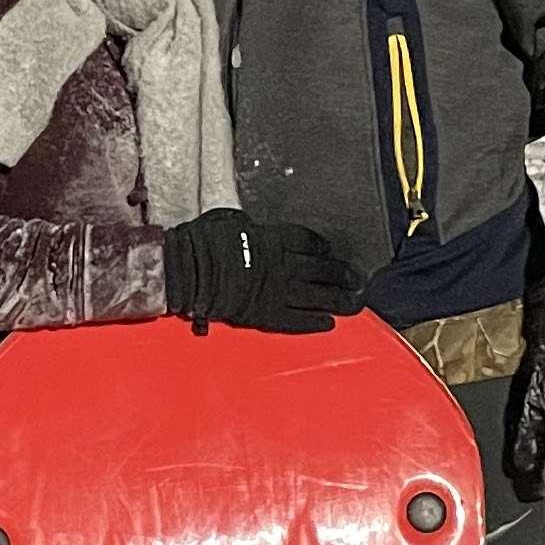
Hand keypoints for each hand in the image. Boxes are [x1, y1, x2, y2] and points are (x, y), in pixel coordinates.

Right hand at [159, 210, 365, 334]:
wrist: (186, 271)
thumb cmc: (200, 243)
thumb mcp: (227, 221)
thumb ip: (248, 227)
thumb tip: (251, 228)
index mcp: (272, 239)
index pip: (308, 242)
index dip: (324, 248)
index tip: (332, 253)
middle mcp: (282, 265)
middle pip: (322, 269)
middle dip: (343, 275)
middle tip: (358, 279)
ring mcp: (276, 291)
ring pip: (318, 296)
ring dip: (339, 300)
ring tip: (354, 304)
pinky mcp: (267, 314)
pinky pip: (298, 320)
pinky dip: (315, 322)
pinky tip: (329, 324)